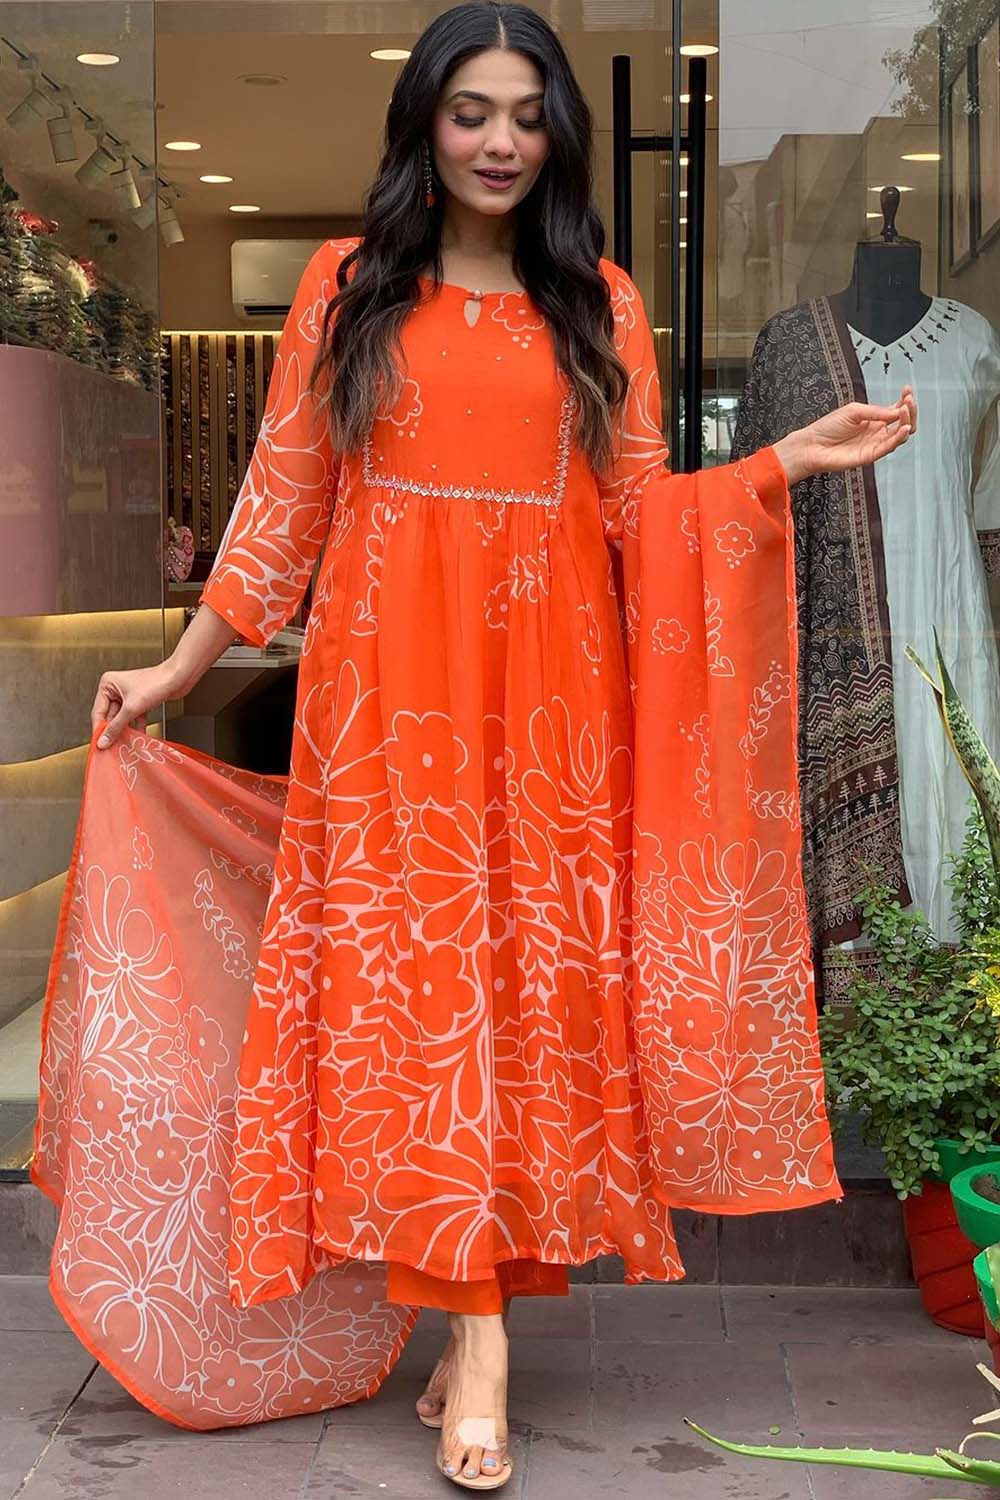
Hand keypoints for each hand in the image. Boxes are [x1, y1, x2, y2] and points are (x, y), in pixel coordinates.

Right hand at [90, 662, 182, 749]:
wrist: (179, 678)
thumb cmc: (157, 682)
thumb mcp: (132, 708)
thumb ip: (117, 726)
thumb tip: (104, 740)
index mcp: (108, 684)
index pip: (98, 711)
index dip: (99, 729)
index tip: (100, 743)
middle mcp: (116, 689)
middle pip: (110, 716)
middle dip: (113, 731)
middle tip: (112, 746)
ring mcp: (128, 695)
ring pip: (122, 718)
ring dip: (125, 730)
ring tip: (124, 744)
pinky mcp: (140, 701)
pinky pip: (133, 717)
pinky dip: (136, 726)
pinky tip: (138, 736)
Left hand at [774, 385, 916, 484]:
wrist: (812, 445)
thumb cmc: (827, 428)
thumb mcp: (853, 411)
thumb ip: (875, 411)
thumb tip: (896, 410)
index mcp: (873, 419)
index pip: (896, 409)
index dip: (904, 400)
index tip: (907, 390)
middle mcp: (876, 432)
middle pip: (903, 423)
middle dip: (910, 411)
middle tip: (908, 401)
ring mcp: (875, 443)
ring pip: (900, 435)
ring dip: (907, 422)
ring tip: (905, 411)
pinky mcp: (871, 455)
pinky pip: (889, 447)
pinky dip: (899, 438)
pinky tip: (903, 428)